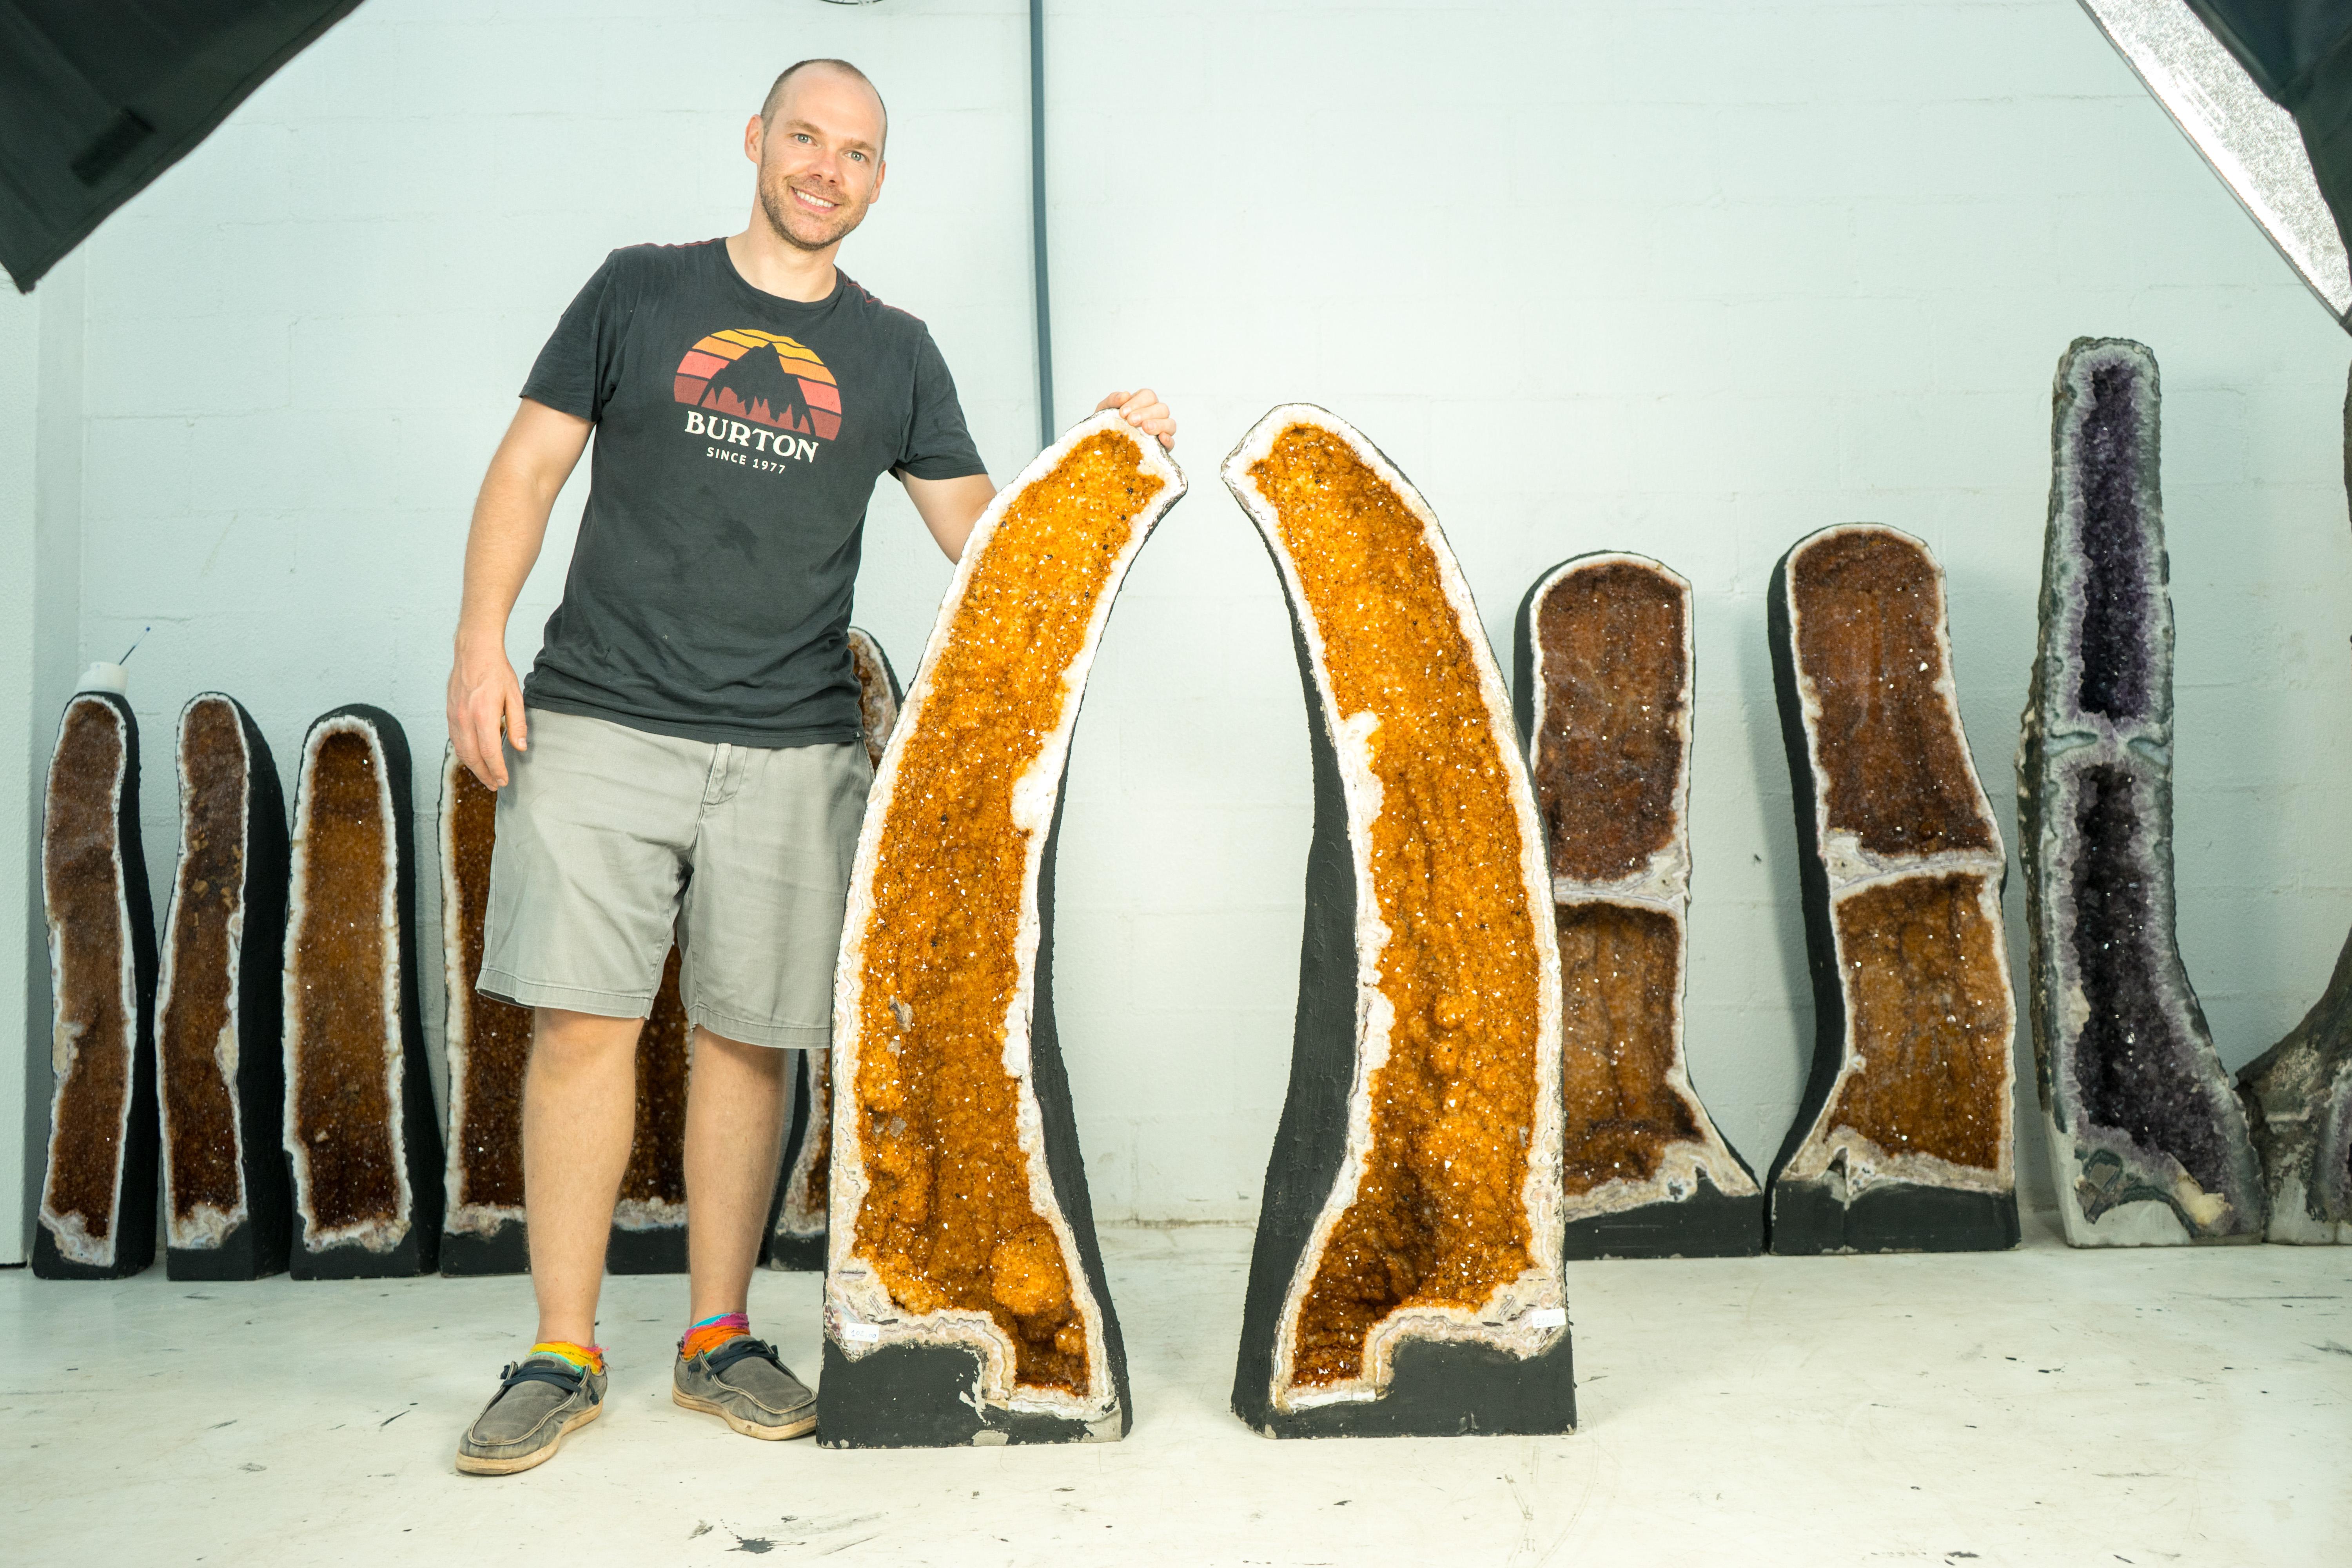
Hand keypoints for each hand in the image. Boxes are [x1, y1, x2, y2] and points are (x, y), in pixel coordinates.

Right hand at [447, 630, 526, 789]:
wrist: (474, 652)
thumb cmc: (497, 672)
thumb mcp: (515, 696)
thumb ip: (518, 723)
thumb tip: (520, 747)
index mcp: (483, 715)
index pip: (489, 752)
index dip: (497, 770)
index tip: (504, 781)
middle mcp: (465, 718)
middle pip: (472, 757)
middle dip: (484, 774)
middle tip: (495, 785)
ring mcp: (454, 716)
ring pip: (461, 750)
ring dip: (473, 767)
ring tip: (486, 776)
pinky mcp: (449, 713)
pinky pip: (455, 740)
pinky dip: (464, 753)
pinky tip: (473, 758)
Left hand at [1096, 388, 1175, 450]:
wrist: (1103, 445)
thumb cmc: (1107, 425)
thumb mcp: (1105, 410)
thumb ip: (1113, 400)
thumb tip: (1125, 395)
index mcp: (1143, 403)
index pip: (1148, 396)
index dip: (1138, 402)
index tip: (1123, 413)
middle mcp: (1155, 415)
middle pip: (1162, 409)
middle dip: (1147, 413)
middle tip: (1131, 421)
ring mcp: (1161, 431)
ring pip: (1170, 424)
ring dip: (1159, 425)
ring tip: (1146, 428)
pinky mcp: (1162, 447)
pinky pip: (1171, 443)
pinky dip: (1168, 440)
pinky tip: (1161, 439)